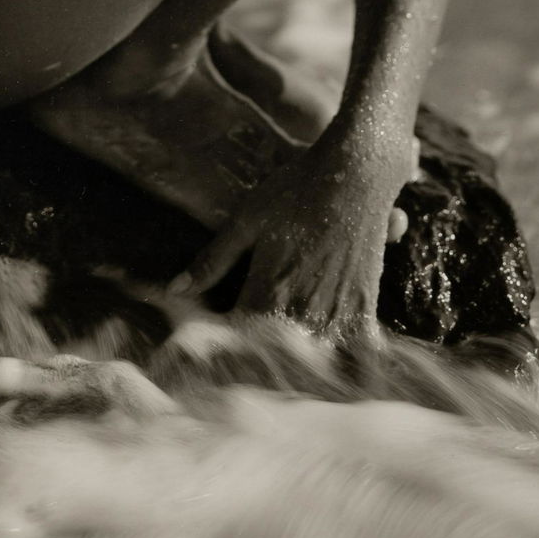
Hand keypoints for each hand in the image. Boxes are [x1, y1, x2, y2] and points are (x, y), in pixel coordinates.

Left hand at [174, 139, 408, 343]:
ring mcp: (336, 314)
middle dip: (256, 360)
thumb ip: (213, 260)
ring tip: (282, 359)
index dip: (221, 347)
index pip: (235, 342)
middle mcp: (301, 312)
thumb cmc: (296, 190)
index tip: (209, 347)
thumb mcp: (247, 219)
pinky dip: (339, 360)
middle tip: (242, 357)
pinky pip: (351, 354)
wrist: (356, 174)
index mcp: (266, 292)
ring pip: (311, 362)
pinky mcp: (364, 309)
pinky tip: (324, 351)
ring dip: (294, 362)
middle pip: (273, 358)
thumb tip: (174, 289)